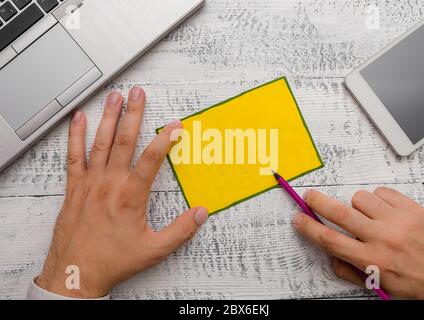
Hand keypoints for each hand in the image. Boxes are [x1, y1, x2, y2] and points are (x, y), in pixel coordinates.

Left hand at [36, 87, 208, 297]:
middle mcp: (110, 184)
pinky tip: (79, 119)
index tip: (175, 126)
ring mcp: (90, 183)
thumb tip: (200, 213)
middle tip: (138, 93)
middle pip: (124, 141)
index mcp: (131, 196)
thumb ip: (180, 230)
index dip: (166, 139)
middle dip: (134, 114)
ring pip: (100, 143)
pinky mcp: (74, 188)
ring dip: (109, 118)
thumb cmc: (113, 261)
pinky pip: (74, 156)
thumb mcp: (154, 249)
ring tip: (115, 97)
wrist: (76, 273)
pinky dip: (75, 135)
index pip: (152, 158)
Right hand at [293, 187, 423, 298]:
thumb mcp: (379, 286)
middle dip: (318, 202)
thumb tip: (329, 253)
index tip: (299, 219)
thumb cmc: (417, 283)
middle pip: (339, 213)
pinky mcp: (412, 209)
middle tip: (310, 196)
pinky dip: (378, 199)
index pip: (330, 240)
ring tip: (366, 216)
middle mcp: (383, 239)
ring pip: (360, 198)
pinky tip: (383, 211)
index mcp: (372, 261)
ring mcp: (398, 221)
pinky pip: (382, 192)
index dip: (309, 227)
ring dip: (356, 205)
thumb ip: (350, 270)